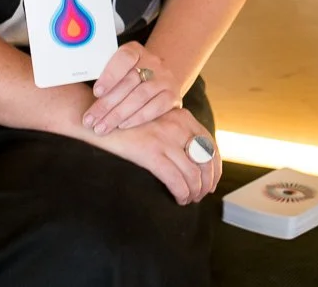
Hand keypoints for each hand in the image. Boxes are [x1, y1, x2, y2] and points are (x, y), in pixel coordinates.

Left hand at [84, 41, 180, 133]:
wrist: (156, 81)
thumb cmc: (126, 78)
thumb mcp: (115, 70)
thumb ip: (99, 72)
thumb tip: (71, 78)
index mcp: (135, 50)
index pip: (124, 58)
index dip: (110, 75)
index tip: (96, 92)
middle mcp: (153, 62)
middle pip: (129, 82)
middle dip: (106, 104)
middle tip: (90, 120)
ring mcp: (165, 78)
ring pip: (141, 96)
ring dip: (118, 114)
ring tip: (101, 127)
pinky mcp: (172, 96)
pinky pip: (156, 108)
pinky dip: (137, 118)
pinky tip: (123, 126)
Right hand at [97, 107, 221, 203]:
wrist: (103, 121)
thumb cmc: (131, 125)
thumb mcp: (160, 120)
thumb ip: (178, 133)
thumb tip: (197, 159)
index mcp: (184, 117)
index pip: (210, 145)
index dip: (215, 168)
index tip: (212, 183)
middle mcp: (179, 126)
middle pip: (205, 161)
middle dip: (206, 183)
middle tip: (200, 195)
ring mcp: (165, 139)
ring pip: (193, 174)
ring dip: (194, 192)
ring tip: (188, 199)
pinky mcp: (151, 153)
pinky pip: (176, 180)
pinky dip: (182, 193)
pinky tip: (178, 198)